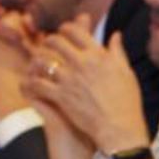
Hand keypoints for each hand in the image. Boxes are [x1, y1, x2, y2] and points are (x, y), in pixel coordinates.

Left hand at [28, 22, 146, 152]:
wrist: (120, 129)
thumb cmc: (127, 103)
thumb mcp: (127, 73)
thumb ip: (118, 52)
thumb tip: (115, 35)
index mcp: (98, 55)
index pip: (76, 31)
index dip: (66, 29)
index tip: (64, 32)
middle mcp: (82, 63)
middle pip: (56, 42)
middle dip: (48, 41)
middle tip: (46, 46)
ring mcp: (70, 79)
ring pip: (43, 60)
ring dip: (37, 61)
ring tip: (36, 64)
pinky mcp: (61, 96)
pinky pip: (38, 84)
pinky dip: (32, 83)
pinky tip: (30, 84)